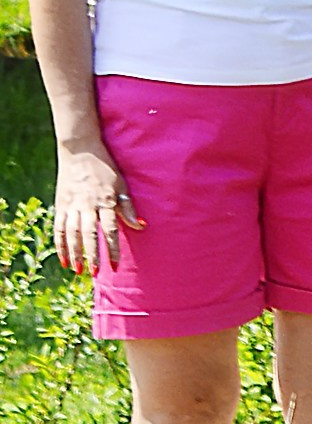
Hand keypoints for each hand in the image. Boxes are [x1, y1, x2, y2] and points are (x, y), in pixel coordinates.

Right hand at [52, 148, 141, 275]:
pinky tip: (63, 259)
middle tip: (94, 273)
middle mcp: (87, 204)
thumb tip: (141, 226)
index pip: (110, 230)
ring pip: (71, 232)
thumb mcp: (121, 185)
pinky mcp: (60, 203)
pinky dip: (60, 244)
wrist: (79, 150)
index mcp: (105, 200)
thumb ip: (128, 208)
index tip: (114, 266)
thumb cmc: (105, 169)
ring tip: (78, 270)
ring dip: (74, 253)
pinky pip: (58, 227)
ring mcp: (72, 204)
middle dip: (91, 255)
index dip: (112, 249)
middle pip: (89, 234)